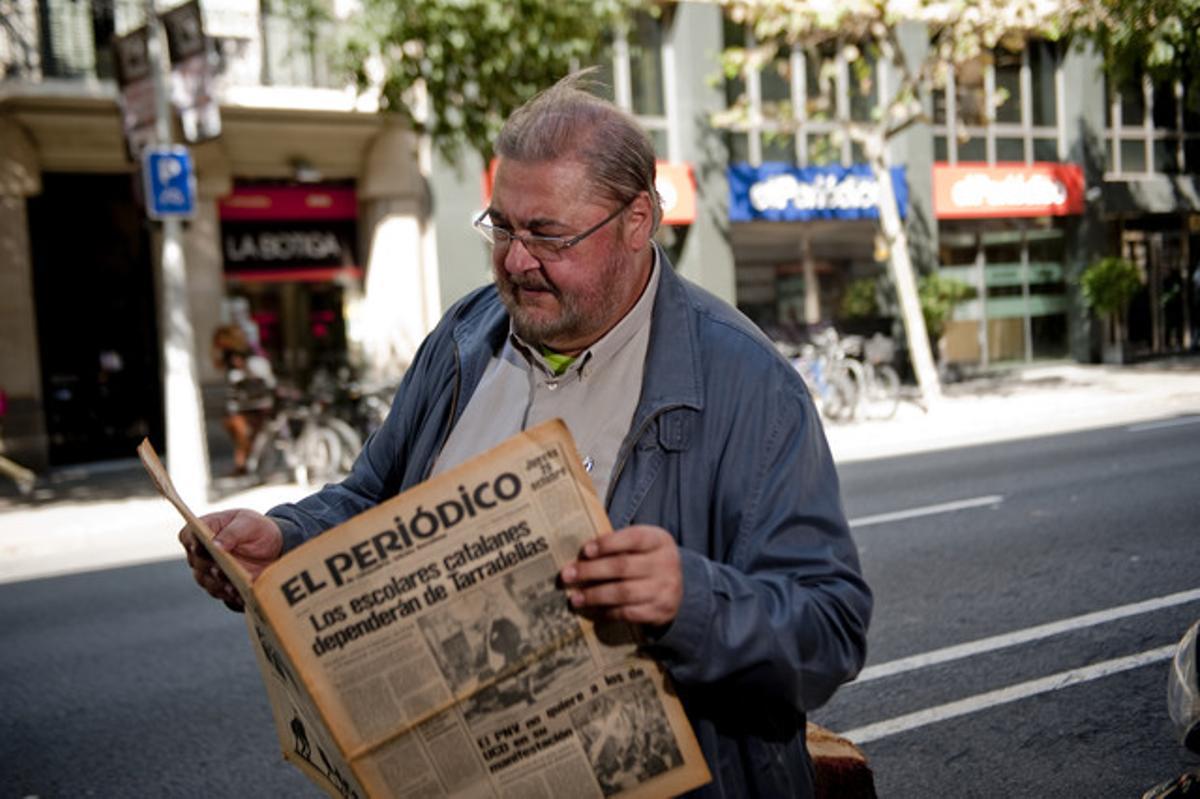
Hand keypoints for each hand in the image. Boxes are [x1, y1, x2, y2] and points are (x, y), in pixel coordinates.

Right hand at [178, 508, 282, 611]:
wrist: (271, 547)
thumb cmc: (255, 528)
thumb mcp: (249, 523)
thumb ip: (231, 533)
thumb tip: (215, 545)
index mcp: (204, 529)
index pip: (188, 535)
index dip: (192, 542)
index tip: (199, 547)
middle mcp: (200, 552)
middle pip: (197, 561)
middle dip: (208, 566)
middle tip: (220, 569)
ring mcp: (208, 571)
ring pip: (206, 580)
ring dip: (219, 583)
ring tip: (233, 587)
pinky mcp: (219, 585)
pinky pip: (220, 592)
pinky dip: (228, 594)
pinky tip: (240, 594)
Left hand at [559, 525, 681, 626]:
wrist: (677, 588)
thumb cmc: (648, 561)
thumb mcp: (642, 546)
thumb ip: (618, 545)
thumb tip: (580, 555)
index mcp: (659, 541)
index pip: (633, 538)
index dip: (607, 544)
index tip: (585, 551)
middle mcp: (666, 563)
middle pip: (622, 566)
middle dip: (591, 571)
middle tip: (567, 576)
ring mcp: (665, 589)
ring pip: (623, 592)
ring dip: (594, 595)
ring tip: (575, 598)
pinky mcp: (660, 611)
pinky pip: (628, 612)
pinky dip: (607, 612)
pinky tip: (593, 610)